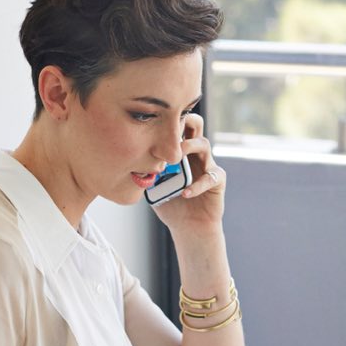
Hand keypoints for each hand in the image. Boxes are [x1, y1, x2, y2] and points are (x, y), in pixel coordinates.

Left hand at [150, 113, 225, 236]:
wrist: (189, 226)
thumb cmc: (171, 203)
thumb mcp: (153, 185)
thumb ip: (146, 171)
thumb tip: (128, 160)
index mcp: (180, 150)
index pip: (178, 124)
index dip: (169, 119)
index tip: (154, 122)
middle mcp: (195, 153)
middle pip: (196, 124)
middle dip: (185, 121)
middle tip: (170, 129)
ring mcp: (208, 165)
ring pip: (204, 144)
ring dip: (189, 147)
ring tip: (176, 158)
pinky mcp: (217, 180)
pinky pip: (211, 177)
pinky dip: (197, 185)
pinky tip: (185, 193)